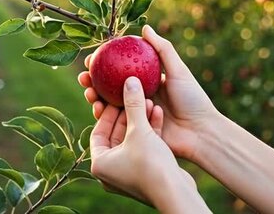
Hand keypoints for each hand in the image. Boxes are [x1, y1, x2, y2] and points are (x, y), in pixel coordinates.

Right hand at [80, 25, 218, 160]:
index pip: (119, 69)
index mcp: (146, 82)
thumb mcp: (178, 70)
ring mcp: (135, 114)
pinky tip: (97, 109)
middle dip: (92, 82)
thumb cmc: (193, 99)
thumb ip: (162, 49)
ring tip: (89, 93)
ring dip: (94, 97)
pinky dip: (104, 116)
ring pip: (108, 104)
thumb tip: (144, 28)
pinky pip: (115, 122)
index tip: (91, 59)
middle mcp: (138, 97)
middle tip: (83, 78)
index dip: (103, 64)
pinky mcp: (134, 131)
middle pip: (109, 87)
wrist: (200, 133)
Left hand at [90, 77, 207, 211]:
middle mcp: (111, 171)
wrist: (176, 193)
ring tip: (148, 101)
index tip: (115, 98)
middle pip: (115, 135)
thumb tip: (129, 80)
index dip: (106, 112)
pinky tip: (158, 112)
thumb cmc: (151, 164)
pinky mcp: (146, 173)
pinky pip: (144, 148)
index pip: (97, 132)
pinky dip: (150, 132)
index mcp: (100, 164)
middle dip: (127, 114)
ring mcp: (129, 173)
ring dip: (140, 120)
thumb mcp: (138, 129)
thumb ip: (132, 104)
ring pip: (132, 140)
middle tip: (132, 96)